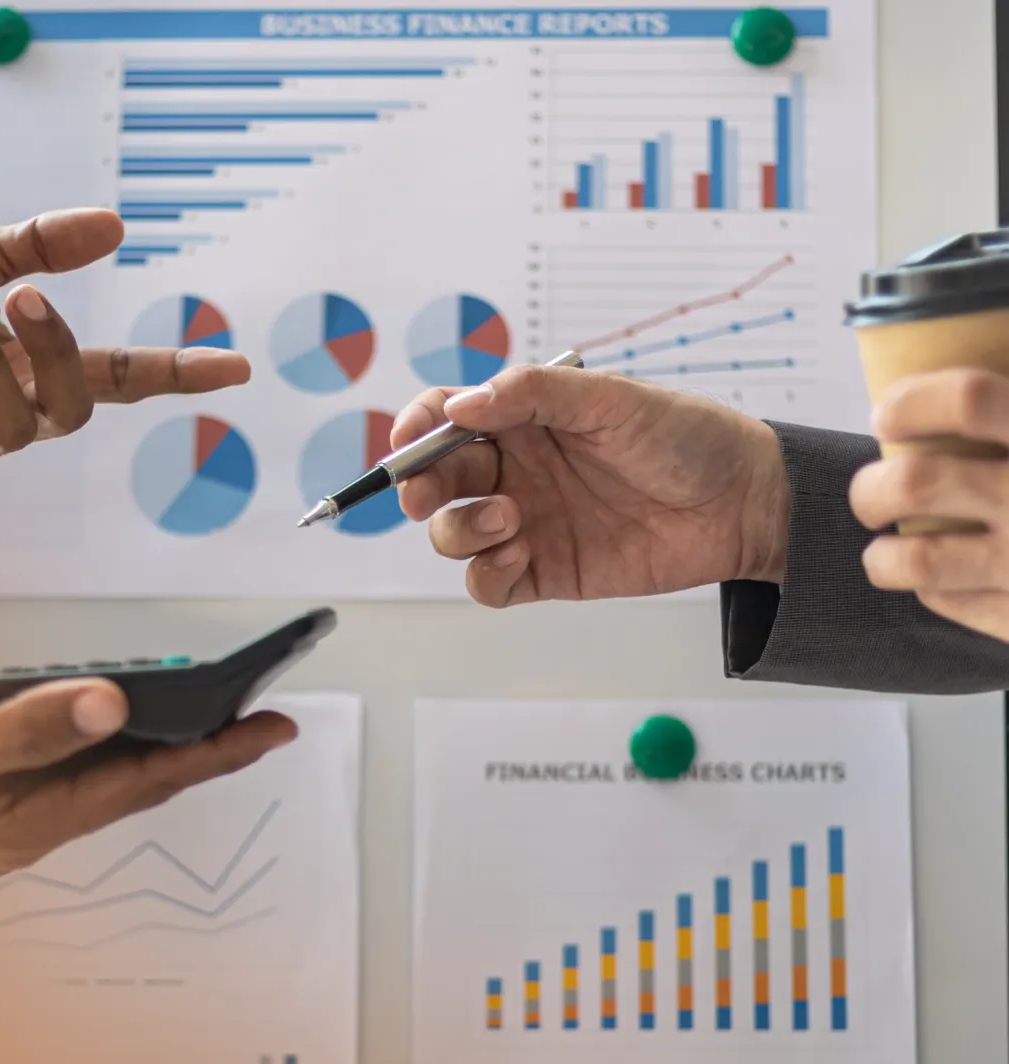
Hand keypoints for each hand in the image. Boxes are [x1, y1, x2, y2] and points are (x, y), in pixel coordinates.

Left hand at [0, 209, 249, 464]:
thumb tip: (116, 226)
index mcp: (31, 360)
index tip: (236, 368)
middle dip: (56, 352)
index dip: (177, 374)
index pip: (119, 375)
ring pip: (16, 425)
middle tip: (23, 297)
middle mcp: (10, 405)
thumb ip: (39, 247)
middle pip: (74, 407)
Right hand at [0, 681, 296, 873]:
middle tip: (267, 717)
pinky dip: (111, 740)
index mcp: (29, 824)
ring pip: (108, 775)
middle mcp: (32, 823)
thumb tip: (115, 704)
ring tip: (218, 715)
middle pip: (139, 783)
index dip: (215, 753)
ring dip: (163, 746)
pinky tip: (127, 718)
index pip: (147, 784)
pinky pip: (72, 765)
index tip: (274, 725)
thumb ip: (24, 731)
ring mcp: (13, 808)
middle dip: (206, 751)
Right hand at [391, 366, 789, 606]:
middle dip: (421, 487)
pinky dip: (487, 575)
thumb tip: (462, 406)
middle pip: (438, 481)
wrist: (741, 504)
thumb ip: (533, 394)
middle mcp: (516, 470)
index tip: (406, 443)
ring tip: (509, 520)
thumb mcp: (610, 399)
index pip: (447, 419)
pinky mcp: (548, 572)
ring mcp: (529, 523)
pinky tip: (521, 556)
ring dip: (460, 531)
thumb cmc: (685, 437)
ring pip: (453, 535)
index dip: (416, 429)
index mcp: (524, 420)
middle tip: (427, 494)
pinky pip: (489, 584)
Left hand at [850, 369, 1008, 641]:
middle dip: (873, 490)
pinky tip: (938, 576)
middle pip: (914, 482)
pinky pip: (944, 599)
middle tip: (873, 494)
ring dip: (883, 554)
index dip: (914, 403)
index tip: (887, 412)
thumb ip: (1007, 412)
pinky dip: (929, 586)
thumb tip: (978, 367)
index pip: (969, 400)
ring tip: (886, 546)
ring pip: (912, 558)